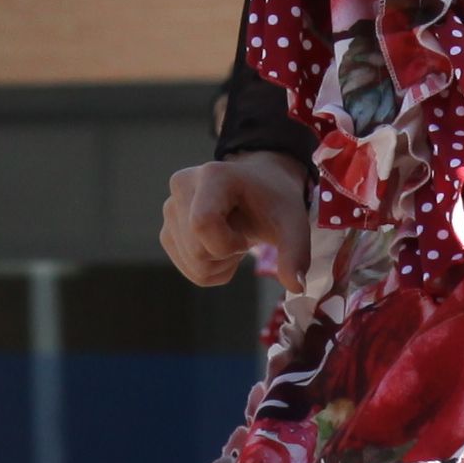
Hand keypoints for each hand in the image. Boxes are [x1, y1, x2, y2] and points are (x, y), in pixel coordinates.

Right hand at [160, 154, 307, 290]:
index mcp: (211, 176)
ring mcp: (169, 209)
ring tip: (232, 237)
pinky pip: (187, 269)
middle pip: (197, 252)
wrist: (258, 186)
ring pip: (192, 265)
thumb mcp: (293, 222)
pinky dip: (210, 268)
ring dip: (221, 263)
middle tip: (243, 236)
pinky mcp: (167, 230)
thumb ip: (296, 252)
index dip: (227, 243)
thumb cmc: (274, 200)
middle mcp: (181, 186)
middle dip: (227, 256)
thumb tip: (296, 286)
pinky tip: (221, 245)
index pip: (202, 224)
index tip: (246, 237)